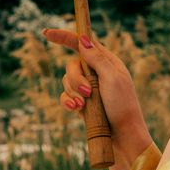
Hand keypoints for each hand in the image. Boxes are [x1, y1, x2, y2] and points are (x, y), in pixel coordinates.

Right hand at [42, 28, 151, 162]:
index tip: (46, 33)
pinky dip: (68, 102)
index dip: (64, 36)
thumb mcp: (112, 78)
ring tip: (84, 105)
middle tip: (88, 92)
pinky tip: (76, 109)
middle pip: (72, 64)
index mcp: (106, 62)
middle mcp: (95, 72)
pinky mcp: (81, 103)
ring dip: (73, 92)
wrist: (123, 135)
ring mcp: (88, 88)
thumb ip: (97, 59)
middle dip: (75, 78)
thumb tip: (83, 39)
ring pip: (66, 81)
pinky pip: (65, 96)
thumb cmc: (123, 105)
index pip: (83, 43)